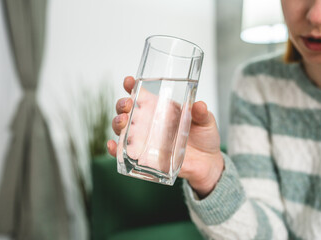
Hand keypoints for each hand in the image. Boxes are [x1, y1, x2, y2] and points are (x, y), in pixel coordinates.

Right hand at [107, 76, 223, 197]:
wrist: (207, 164)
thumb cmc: (205, 138)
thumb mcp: (207, 122)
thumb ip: (202, 114)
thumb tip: (199, 105)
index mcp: (162, 109)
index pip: (142, 94)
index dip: (132, 86)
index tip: (129, 81)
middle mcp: (150, 122)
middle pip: (127, 110)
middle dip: (122, 105)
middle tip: (127, 105)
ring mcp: (146, 139)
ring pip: (122, 128)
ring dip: (117, 123)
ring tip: (122, 122)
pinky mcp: (145, 157)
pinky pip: (124, 153)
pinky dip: (115, 149)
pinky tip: (113, 145)